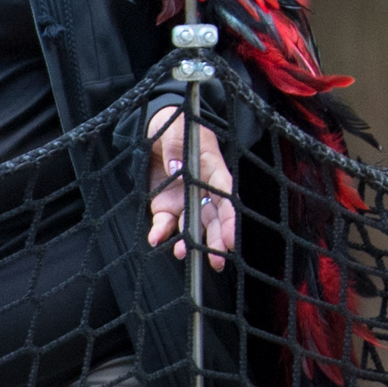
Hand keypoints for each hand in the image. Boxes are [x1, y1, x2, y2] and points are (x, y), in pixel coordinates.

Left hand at [145, 103, 238, 270]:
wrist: (156, 127)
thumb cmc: (175, 125)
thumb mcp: (176, 129)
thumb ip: (177, 146)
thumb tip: (177, 168)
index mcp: (212, 168)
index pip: (225, 196)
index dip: (230, 219)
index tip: (231, 239)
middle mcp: (202, 188)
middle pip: (213, 217)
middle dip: (215, 240)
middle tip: (216, 261)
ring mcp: (184, 198)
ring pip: (192, 225)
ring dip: (190, 241)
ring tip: (184, 253)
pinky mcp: (165, 205)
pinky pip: (165, 222)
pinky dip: (161, 232)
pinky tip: (156, 240)